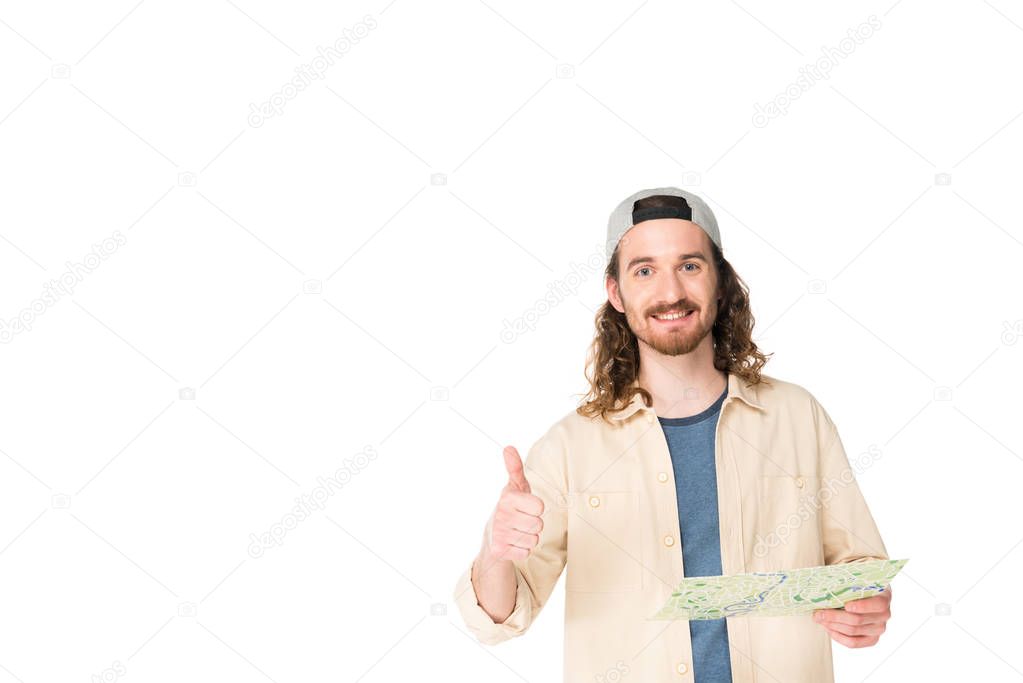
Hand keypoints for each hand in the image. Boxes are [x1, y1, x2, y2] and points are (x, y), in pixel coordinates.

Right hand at [483, 446, 544, 562]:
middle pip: (538, 524)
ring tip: (518, 531)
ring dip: (529, 537)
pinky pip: (526, 552)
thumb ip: (515, 467)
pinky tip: (514, 543)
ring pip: (534, 539)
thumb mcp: (516, 485)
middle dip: (534, 523)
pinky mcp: (499, 550)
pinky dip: (523, 550)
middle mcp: (501, 515)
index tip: (526, 506)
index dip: (536, 508)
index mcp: (507, 498)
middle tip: (522, 520)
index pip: (540, 506)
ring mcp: (499, 533)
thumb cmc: (512, 506)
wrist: (493, 533)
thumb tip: (508, 447)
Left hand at [813, 587, 892, 647]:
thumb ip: (847, 582)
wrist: (866, 595)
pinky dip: (838, 637)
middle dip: (835, 616)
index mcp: (884, 596)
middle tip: (818, 613)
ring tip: (819, 619)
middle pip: (858, 620)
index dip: (863, 606)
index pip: (878, 604)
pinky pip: (854, 643)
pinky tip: (828, 629)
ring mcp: (879, 629)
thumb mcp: (857, 579)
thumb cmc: (858, 585)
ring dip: (833, 625)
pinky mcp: (872, 639)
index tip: (846, 605)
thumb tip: (825, 585)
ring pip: (853, 631)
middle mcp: (884, 615)